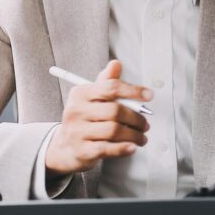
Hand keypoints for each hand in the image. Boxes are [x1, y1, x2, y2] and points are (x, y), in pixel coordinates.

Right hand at [45, 60, 150, 174]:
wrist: (65, 147)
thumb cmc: (84, 119)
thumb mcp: (92, 98)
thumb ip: (107, 83)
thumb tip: (116, 64)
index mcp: (81, 93)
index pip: (110, 87)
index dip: (133, 90)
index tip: (149, 95)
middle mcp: (76, 111)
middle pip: (115, 111)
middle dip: (136, 118)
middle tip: (145, 124)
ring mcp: (77, 131)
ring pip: (114, 131)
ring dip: (134, 135)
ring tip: (141, 137)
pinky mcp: (81, 150)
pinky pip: (107, 149)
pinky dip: (123, 148)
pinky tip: (132, 147)